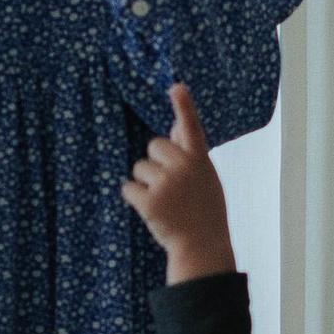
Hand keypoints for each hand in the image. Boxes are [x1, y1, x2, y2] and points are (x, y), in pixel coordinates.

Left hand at [122, 83, 235, 284]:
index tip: (176, 87)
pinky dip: (135, 198)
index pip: (190, 127)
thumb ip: (191, 153)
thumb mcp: (205, 178)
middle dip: (156, 162)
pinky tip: (151, 210)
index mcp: (200, 160)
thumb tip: (175, 126)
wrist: (202, 247)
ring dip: (146, 183)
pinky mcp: (150, 202)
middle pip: (153, 145)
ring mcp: (167, 184)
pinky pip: (128, 188)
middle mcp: (184, 168)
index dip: (183, 106)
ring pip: (140, 168)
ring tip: (166, 202)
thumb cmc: (203, 210)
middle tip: (172, 186)